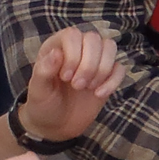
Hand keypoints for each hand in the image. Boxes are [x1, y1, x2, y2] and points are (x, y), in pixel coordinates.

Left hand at [18, 27, 123, 143]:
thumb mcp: (38, 89)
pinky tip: (99, 95)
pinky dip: (113, 82)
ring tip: (89, 88)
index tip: (65, 77)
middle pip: (94, 39)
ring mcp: (94, 61)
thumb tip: (57, 53)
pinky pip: (120, 68)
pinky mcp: (107, 75)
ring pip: (110, 47)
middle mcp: (77, 49)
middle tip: (77, 86)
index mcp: (57, 46)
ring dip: (102, 69)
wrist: (56, 124)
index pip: (73, 35)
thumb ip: (44, 70)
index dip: (73, 55)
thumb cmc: (43, 104)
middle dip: (89, 64)